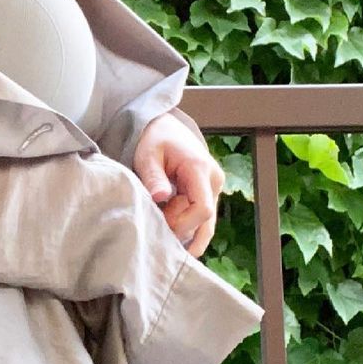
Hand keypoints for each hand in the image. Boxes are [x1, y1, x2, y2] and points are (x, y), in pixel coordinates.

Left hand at [132, 111, 224, 257]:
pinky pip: (202, 221)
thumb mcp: (148, 156)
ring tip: (162, 230)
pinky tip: (170, 234)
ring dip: (184, 232)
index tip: (160, 221)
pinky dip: (187, 229)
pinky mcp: (209, 196)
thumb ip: (154, 177)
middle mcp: (214, 181)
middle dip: (179, 229)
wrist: (166, 129)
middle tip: (156, 223)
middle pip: (204, 222)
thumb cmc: (155, 141)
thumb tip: (160, 197)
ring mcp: (214, 190)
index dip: (182, 223)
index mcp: (200, 169)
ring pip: (205, 225)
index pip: (202, 209)